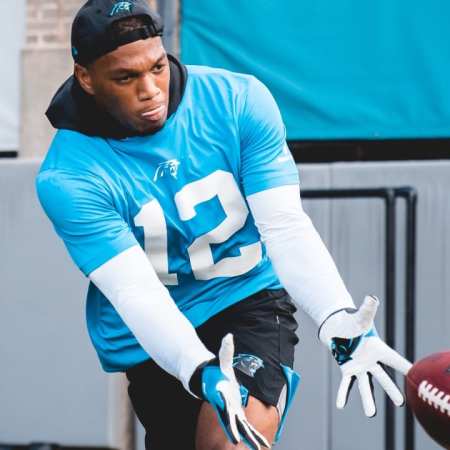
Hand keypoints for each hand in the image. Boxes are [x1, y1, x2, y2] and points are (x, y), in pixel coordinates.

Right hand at [191, 334, 269, 448]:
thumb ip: (226, 349)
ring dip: (251, 437)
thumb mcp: (221, 359)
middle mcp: (226, 407)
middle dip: (240, 434)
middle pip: (233, 424)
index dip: (229, 423)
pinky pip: (246, 425)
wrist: (208, 378)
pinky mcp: (236, 413)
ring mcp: (231, 411)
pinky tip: (261, 443)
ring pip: (242, 427)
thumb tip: (229, 336)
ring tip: (261, 447)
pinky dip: (253, 434)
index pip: (225, 412)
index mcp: (222, 397)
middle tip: (245, 444)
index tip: (234, 436)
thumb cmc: (215, 370)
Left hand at [319, 295, 411, 416]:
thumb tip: (371, 297)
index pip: (395, 360)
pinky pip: (345, 384)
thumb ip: (368, 309)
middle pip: (383, 377)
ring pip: (365, 386)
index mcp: (378, 349)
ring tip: (370, 413)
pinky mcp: (347, 370)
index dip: (406, 369)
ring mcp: (360, 368)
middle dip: (391, 390)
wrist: (338, 327)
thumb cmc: (353, 322)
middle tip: (401, 402)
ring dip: (367, 399)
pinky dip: (343, 394)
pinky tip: (341, 405)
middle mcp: (371, 362)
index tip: (418, 379)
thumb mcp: (361, 316)